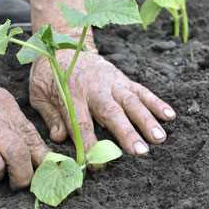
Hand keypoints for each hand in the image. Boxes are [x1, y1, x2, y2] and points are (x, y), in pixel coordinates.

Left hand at [29, 50, 175, 155]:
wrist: (63, 43)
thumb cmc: (49, 73)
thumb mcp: (39, 94)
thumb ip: (50, 116)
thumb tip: (60, 139)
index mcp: (71, 93)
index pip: (81, 123)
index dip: (89, 144)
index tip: (96, 164)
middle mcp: (95, 88)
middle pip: (112, 113)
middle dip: (127, 133)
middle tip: (140, 152)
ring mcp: (111, 82)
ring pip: (131, 102)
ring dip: (146, 120)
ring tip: (160, 138)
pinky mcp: (122, 79)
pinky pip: (141, 90)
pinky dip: (156, 102)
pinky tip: (170, 116)